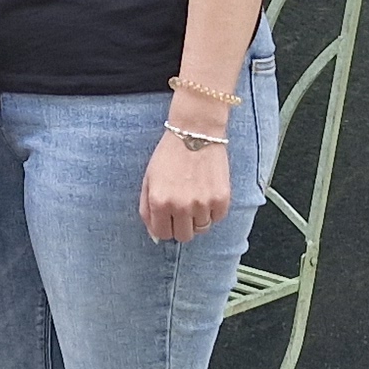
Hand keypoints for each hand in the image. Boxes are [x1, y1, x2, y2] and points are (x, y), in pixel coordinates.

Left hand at [140, 127, 234, 242]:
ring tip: (195, 196)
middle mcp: (180, 206)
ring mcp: (202, 204)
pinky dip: (213, 210)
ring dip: (198, 217)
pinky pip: (217, 218)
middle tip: (183, 209)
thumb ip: (147, 209)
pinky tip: (207, 192)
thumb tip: (154, 235)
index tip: (168, 219)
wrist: (195, 132)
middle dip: (181, 226)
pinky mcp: (221, 199)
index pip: (162, 234)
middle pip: (183, 236)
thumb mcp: (149, 179)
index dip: (165, 227)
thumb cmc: (170, 154)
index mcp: (159, 202)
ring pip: (201, 229)